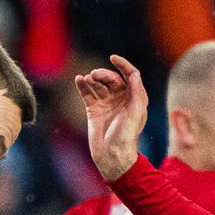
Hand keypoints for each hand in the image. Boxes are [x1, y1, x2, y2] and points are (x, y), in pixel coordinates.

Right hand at [75, 54, 148, 181]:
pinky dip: (82, 85)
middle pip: (112, 79)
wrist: (111, 156)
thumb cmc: (125, 137)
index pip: (130, 75)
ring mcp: (106, 104)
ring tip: (87, 79)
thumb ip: (136, 94)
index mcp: (134, 99)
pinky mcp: (93, 109)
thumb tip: (135, 74)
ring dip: (92, 79)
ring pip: (98, 84)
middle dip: (103, 74)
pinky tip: (79, 80)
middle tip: (94, 76)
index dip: (123, 65)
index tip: (113, 58)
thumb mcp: (134, 114)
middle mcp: (121, 99)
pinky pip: (87, 93)